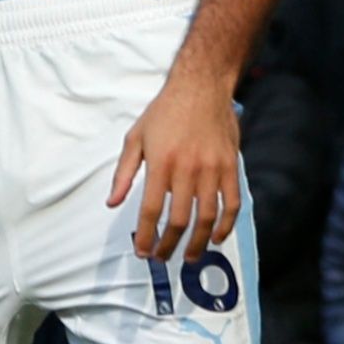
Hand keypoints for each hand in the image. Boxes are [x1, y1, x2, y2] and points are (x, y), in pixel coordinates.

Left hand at [105, 68, 240, 262]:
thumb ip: (124, 173)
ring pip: (207, 216)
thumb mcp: (135, 137)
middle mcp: (187, 168)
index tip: (142, 252)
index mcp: (160, 162)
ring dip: (198, 242)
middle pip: (179, 219)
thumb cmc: (164, 112)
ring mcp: (213, 168)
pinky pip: (232, 203)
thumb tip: (112, 203)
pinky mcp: (231, 166)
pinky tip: (215, 237)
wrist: (201, 86)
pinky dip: (225, 225)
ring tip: (189, 256)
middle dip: (169, 244)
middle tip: (162, 257)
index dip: (146, 235)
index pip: (150, 209)